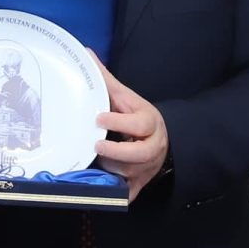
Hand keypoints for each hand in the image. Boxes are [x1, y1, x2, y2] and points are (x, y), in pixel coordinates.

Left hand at [92, 58, 168, 201]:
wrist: (162, 141)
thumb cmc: (137, 116)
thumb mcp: (126, 97)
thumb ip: (106, 79)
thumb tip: (86, 54)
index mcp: (149, 123)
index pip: (138, 124)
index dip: (119, 122)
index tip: (98, 118)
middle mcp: (152, 147)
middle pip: (138, 155)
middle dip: (117, 152)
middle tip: (96, 146)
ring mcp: (146, 169)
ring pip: (128, 174)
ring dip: (111, 169)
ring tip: (96, 161)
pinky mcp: (140, 185)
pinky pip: (128, 194)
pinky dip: (116, 194)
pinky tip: (102, 191)